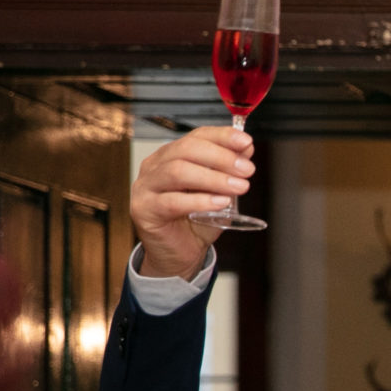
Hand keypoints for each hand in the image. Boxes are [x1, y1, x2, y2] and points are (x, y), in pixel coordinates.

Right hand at [130, 126, 254, 278]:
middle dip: (221, 157)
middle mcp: (155, 166)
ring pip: (178, 172)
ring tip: (239, 187)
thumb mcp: (220, 192)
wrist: (181, 253)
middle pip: (186, 149)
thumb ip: (230, 171)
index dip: (222, 136)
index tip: (246, 142)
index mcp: (172, 156)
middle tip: (246, 170)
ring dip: (213, 178)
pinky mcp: (144, 210)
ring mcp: (145, 187)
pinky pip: (172, 201)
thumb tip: (246, 148)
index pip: (196, 136)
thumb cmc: (197, 221)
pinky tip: (221, 203)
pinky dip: (200, 201)